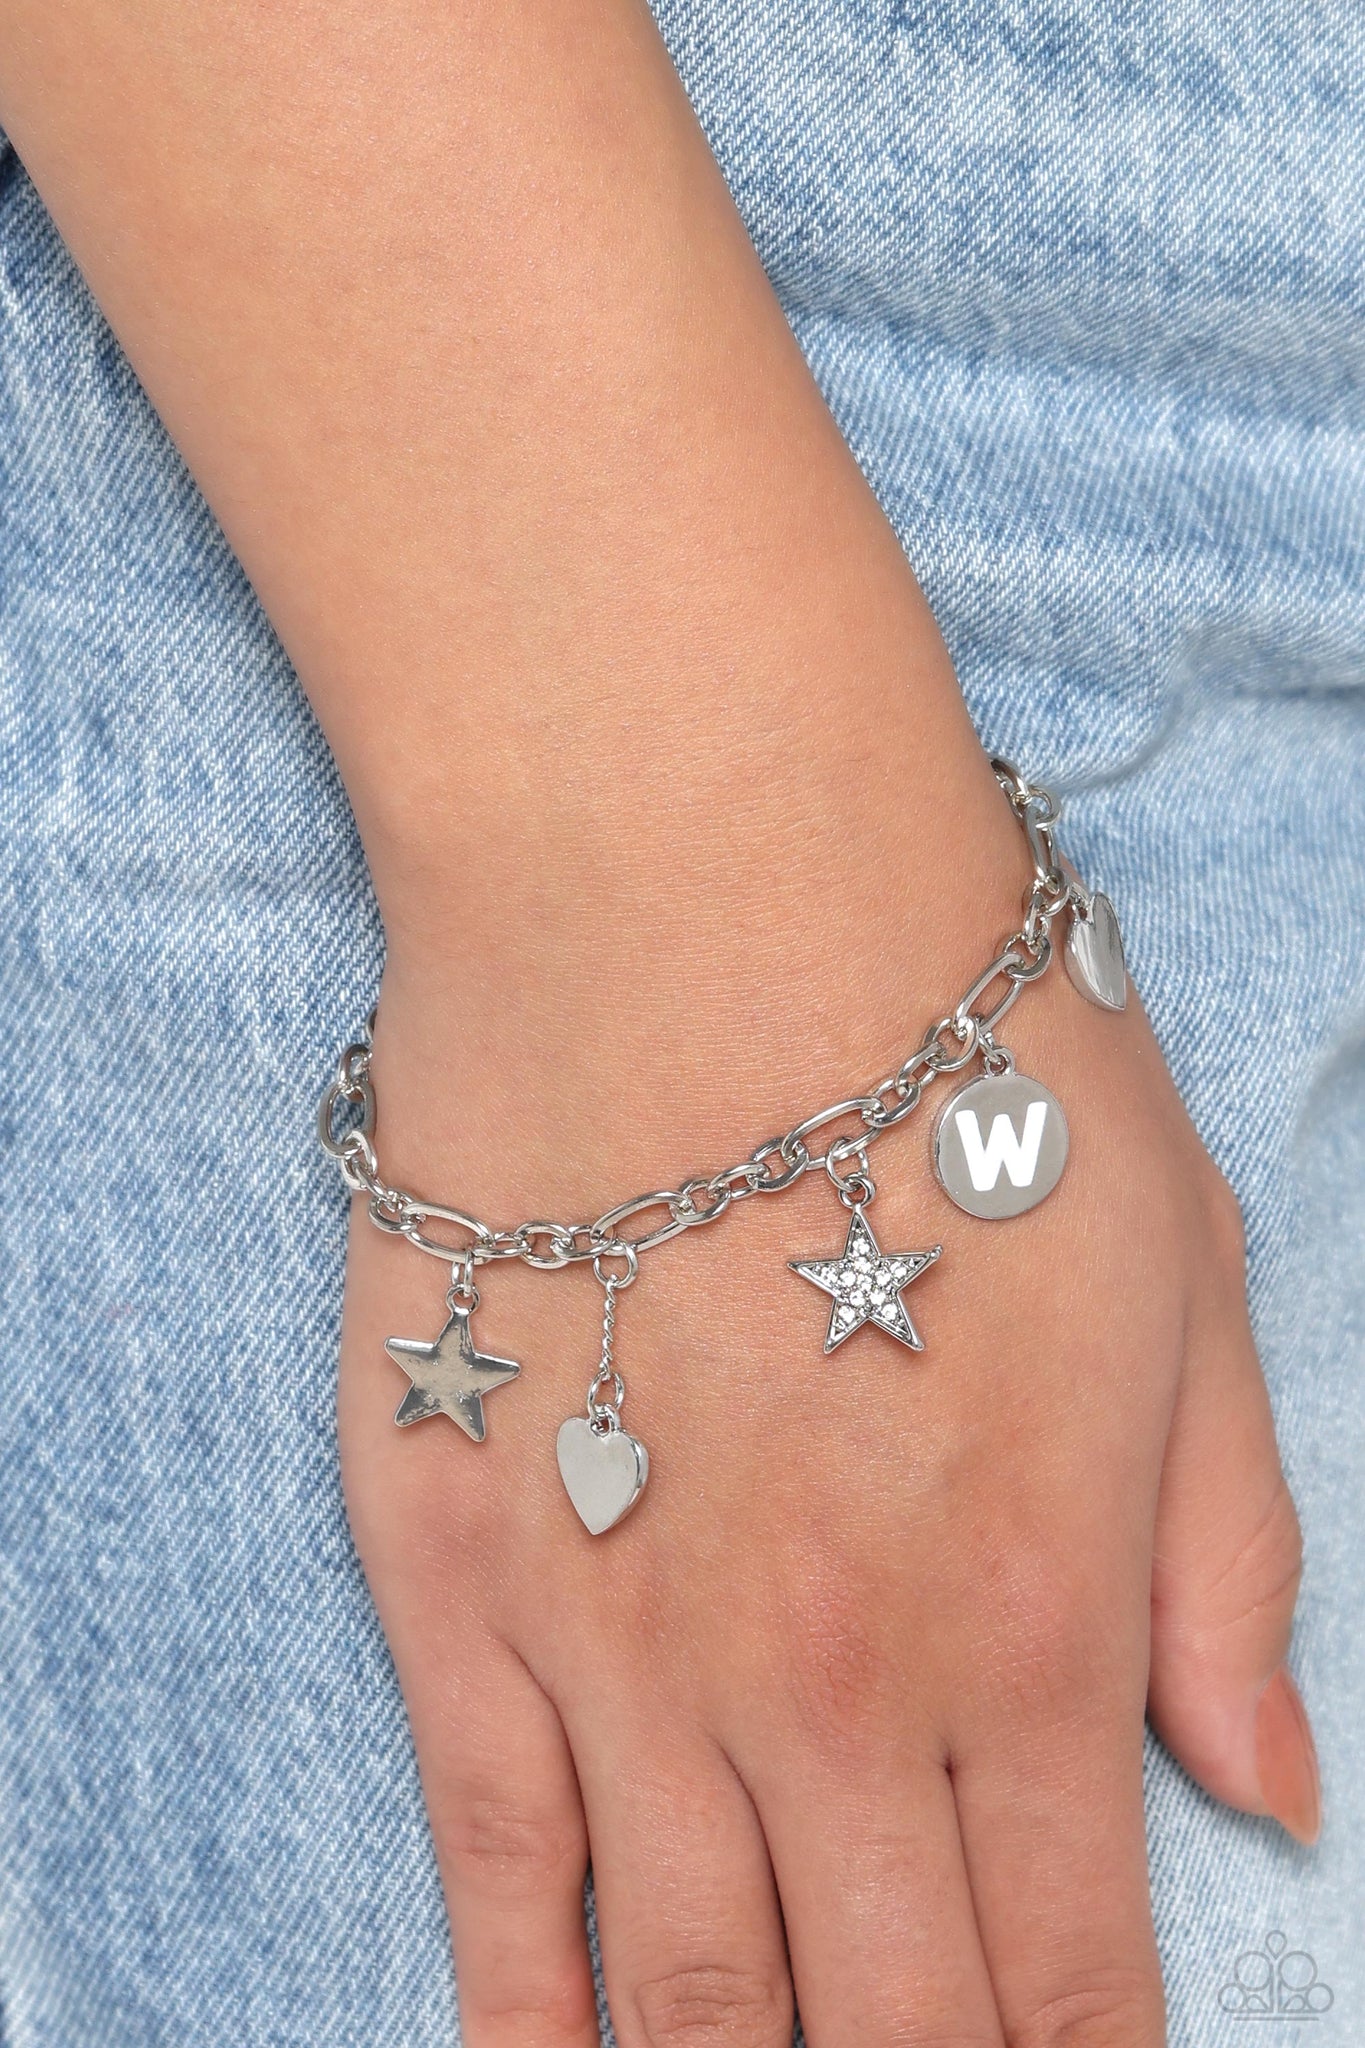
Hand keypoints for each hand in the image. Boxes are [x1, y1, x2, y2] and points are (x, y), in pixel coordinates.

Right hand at [337, 806, 1314, 2047]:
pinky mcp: (457, 1572)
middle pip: (880, 2027)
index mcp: (1029, 1624)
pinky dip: (526, 2019)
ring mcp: (621, 1647)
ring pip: (684, 1991)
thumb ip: (1224, 1562)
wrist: (690, 887)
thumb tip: (1269, 1798)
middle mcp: (824, 1687)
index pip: (1071, 1984)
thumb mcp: (1181, 1278)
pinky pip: (493, 1869)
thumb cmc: (954, 1057)